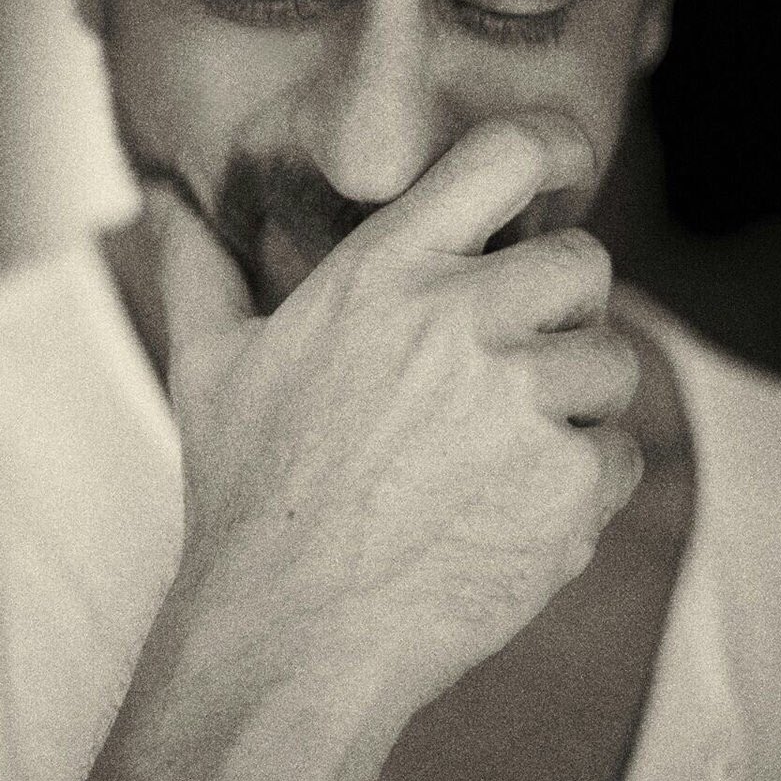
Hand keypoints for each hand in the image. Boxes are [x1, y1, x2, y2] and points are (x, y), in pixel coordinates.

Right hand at [153, 112, 642, 718]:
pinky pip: (618, 453)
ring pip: (611, 362)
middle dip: (563, 303)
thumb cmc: (247, 496)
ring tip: (499, 449)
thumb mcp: (207, 368)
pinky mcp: (564, 485)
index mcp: (380, 276)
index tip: (563, 165)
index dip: (552, 146)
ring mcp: (517, 402)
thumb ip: (197, 270)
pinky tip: (508, 509)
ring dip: (572, 400)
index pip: (501, 158)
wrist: (289, 633)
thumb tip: (162, 203)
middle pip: (584, 262)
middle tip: (514, 354)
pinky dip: (580, 481)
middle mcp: (457, 322)